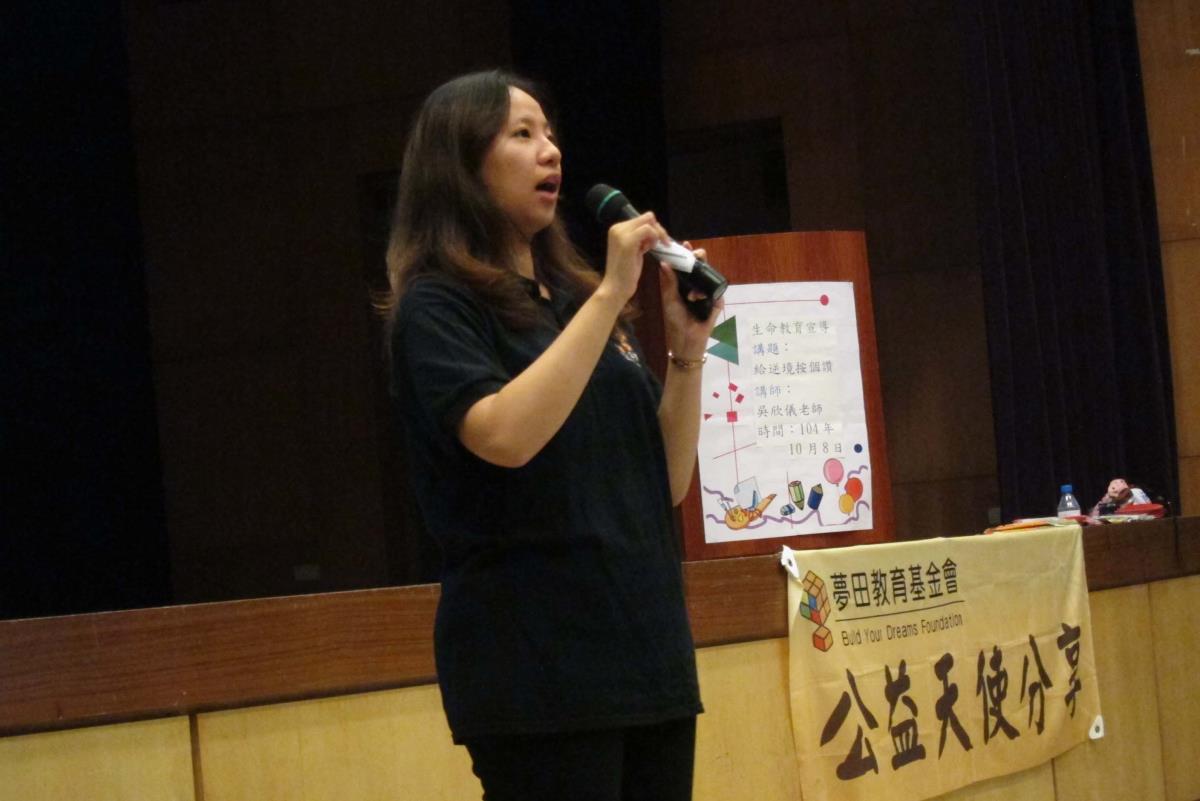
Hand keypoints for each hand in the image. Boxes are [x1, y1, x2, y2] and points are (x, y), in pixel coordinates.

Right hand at [600, 211, 668, 305]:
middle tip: (661, 244)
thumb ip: (640, 239)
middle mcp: (617, 228)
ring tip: (653, 248)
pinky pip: (648, 229)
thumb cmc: (625, 273)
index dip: (653, 229)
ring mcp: (621, 234)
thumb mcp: (633, 250)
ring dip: (657, 234)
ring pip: (649, 222)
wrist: (616, 287)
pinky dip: (654, 237)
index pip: (642, 219)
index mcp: (617, 229)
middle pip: (647, 217)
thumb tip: (654, 230)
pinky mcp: (628, 241)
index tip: (656, 243)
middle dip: (658, 230)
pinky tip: (651, 248)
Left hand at [660, 242, 722, 359]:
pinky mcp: (717, 304)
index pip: (688, 265)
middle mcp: (698, 286)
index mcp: (685, 284)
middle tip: (696, 255)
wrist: (685, 340)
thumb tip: (664, 264)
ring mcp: (709, 294)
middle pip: (702, 268)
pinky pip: (717, 294)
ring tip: (692, 293)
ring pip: (711, 278)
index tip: (684, 244)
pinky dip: (707, 296)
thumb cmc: (675, 320)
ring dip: (701, 281)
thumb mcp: (669, 299)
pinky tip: (698, 300)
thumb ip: (668, 282)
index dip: (686, 254)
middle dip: (700, 259)